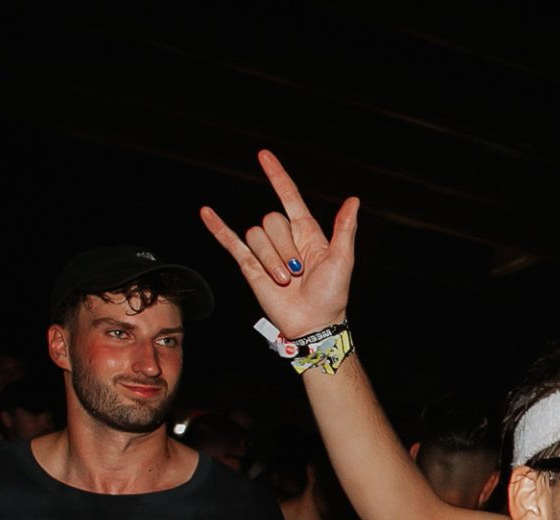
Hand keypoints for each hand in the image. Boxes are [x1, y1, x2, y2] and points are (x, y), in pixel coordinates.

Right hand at [200, 150, 360, 339]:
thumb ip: (344, 229)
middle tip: (298, 272)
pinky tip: (206, 212)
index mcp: (307, 232)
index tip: (263, 155)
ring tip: (284, 281)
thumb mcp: (342, 259)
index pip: (288, 196)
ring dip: (270, 261)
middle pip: (271, 221)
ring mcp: (266, 252)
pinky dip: (218, 228)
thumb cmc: (332, 295)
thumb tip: (353, 201)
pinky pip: (231, 242)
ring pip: (256, 236)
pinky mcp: (251, 267)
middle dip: (283, 248)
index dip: (276, 176)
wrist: (313, 323)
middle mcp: (285, 238)